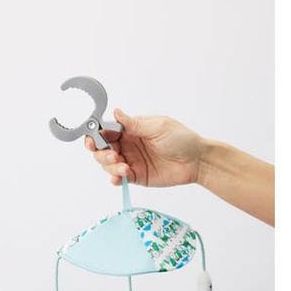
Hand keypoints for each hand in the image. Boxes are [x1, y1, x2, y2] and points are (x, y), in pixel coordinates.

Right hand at [85, 108, 203, 186]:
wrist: (196, 161)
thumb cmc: (181, 139)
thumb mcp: (157, 127)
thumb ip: (134, 123)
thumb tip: (116, 112)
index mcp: (130, 130)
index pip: (106, 131)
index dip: (96, 135)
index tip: (93, 139)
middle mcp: (128, 145)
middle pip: (102, 150)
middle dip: (102, 153)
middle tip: (113, 155)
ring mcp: (131, 162)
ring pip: (108, 165)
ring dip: (110, 167)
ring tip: (124, 167)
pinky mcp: (137, 176)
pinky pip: (120, 178)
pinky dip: (116, 178)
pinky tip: (119, 177)